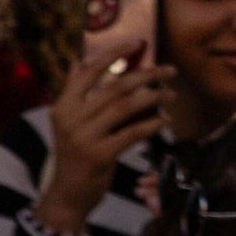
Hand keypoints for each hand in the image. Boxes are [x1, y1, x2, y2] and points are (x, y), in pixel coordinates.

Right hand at [39, 48, 176, 234]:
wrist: (68, 193)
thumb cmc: (73, 154)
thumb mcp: (67, 122)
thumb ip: (73, 91)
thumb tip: (78, 62)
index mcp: (63, 106)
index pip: (89, 71)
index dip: (115, 54)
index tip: (138, 42)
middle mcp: (71, 119)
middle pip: (116, 87)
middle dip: (148, 75)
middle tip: (169, 70)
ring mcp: (84, 138)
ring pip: (127, 106)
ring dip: (155, 97)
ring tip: (172, 94)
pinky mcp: (100, 155)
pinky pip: (133, 132)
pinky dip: (153, 124)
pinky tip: (165, 121)